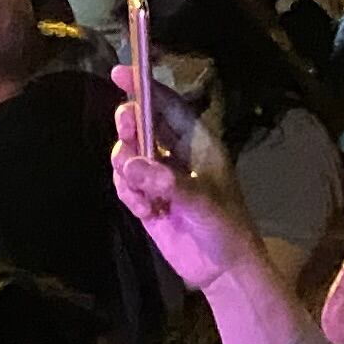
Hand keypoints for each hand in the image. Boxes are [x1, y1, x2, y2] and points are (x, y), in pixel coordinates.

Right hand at [107, 59, 269, 289]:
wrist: (224, 271)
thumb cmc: (225, 228)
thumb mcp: (202, 202)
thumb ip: (165, 181)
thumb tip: (128, 164)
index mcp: (197, 143)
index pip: (168, 105)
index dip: (145, 87)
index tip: (118, 73)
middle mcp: (176, 154)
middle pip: (142, 124)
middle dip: (129, 126)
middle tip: (126, 130)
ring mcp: (159, 177)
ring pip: (127, 154)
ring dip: (125, 168)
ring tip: (141, 194)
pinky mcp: (146, 199)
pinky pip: (124, 183)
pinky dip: (127, 193)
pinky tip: (145, 211)